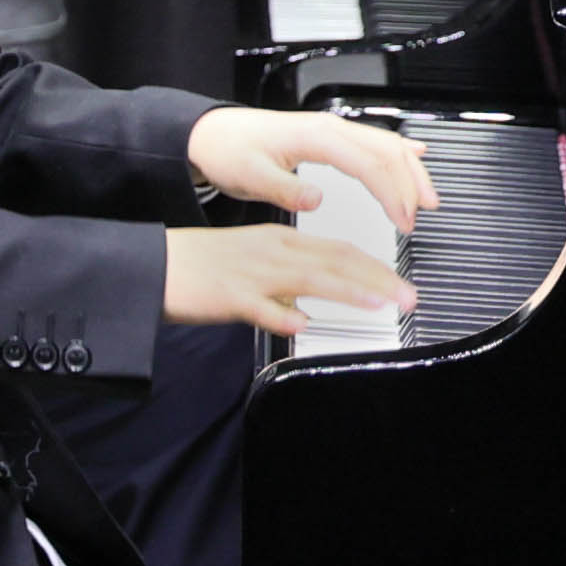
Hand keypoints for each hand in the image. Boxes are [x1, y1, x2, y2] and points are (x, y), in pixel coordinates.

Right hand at [167, 220, 412, 338]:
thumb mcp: (251, 265)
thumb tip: (305, 308)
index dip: (375, 267)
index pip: (339, 250)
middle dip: (378, 278)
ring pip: (311, 277)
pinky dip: (285, 315)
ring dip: (350, 290)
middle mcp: (274, 252)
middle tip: (408, 296)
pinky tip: (303, 324)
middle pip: (336, 260)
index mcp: (280, 241)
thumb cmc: (200, 266)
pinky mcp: (231, 296)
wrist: (156, 265)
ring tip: (381, 303)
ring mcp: (253, 273)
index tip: (399, 284)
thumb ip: (282, 285)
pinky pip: (262, 307)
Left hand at [190, 104, 432, 230]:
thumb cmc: (229, 151)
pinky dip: (399, 149)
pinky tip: (416, 155)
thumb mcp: (250, 176)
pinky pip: (374, 139)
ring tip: (427, 197)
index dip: (391, 193)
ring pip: (386, 143)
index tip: (402, 220)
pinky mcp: (330, 135)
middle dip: (409, 184)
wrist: (212, 134)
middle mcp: (330, 128)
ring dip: (411, 168)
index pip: (369, 164)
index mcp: (316, 137)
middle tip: (418, 217)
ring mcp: (332, 129)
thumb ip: (284, 190)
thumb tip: (316, 200)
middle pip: (387, 151)